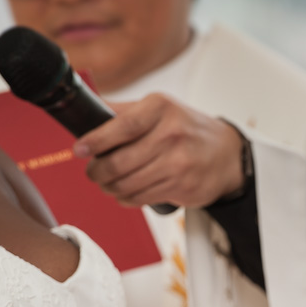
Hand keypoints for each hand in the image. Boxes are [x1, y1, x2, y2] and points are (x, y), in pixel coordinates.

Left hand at [74, 93, 245, 207]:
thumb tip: (86, 110)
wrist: (227, 155)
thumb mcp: (160, 108)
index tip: (79, 149)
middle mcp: (171, 134)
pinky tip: (125, 192)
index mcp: (161, 108)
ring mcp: (178, 163)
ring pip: (127, 184)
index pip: (121, 126)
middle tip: (92, 172)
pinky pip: (141, 198)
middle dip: (97, 171)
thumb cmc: (187, 129)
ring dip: (109, 187)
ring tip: (106, 183)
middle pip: (119, 162)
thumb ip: (124, 110)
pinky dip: (126, 198)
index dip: (96, 141)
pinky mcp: (182, 187)